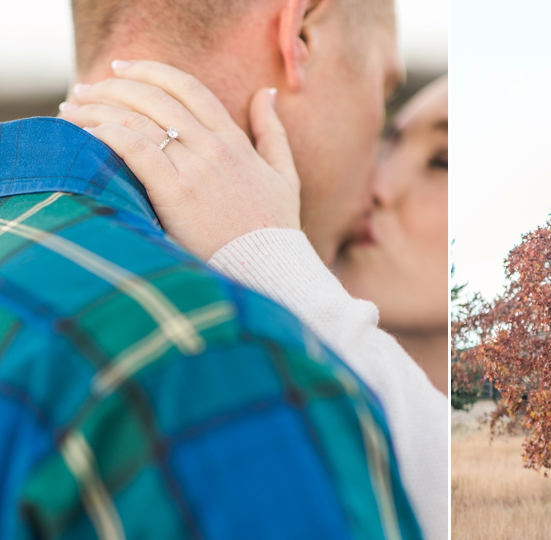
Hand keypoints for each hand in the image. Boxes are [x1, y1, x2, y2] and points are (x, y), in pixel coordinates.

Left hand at [58, 60, 299, 260]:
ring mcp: (196, 169)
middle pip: (155, 98)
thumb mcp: (285, 176)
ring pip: (138, 119)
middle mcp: (214, 148)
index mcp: (235, 141)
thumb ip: (272, 133)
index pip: (188, 88)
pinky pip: (134, 149)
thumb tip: (264, 94)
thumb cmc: (274, 229)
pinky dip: (106, 134)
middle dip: (112, 86)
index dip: (150, 70)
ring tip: (71, 109)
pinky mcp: (177, 194)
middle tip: (85, 88)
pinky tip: (84, 134)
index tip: (121, 68)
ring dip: (98, 108)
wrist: (268, 267)